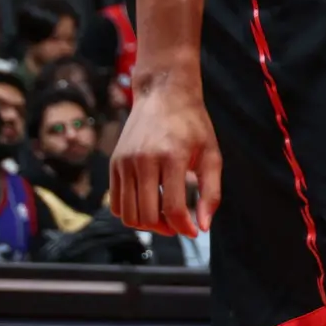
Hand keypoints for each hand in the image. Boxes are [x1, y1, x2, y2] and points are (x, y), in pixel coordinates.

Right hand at [111, 75, 223, 236]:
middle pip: (147, 215)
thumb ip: (211, 192)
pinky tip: (148, 205)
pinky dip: (131, 213)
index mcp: (172, 156)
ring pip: (128, 214)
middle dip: (166, 229)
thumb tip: (203, 226)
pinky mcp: (114, 163)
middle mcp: (144, 160)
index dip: (184, 227)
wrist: (164, 93)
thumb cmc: (192, 124)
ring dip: (147, 224)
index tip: (194, 232)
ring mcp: (125, 162)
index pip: (172, 207)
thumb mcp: (211, 153)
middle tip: (180, 225)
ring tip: (165, 217)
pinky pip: (116, 203)